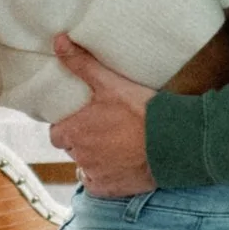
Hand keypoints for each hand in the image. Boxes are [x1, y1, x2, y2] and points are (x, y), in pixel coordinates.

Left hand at [49, 34, 156, 195]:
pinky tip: (119, 164)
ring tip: (115, 146)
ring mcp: (94, 174)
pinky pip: (97, 184)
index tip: (83, 120)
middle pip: (72, 149)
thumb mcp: (109, 83)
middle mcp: (80, 156)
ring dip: (94, 158)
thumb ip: (81, 64)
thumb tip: (58, 40)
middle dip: (81, 141)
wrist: (171, 142)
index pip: (56, 133)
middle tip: (102, 130)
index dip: (68, 126)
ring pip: (85, 166)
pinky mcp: (109, 189)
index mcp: (74, 131)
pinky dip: (105, 176)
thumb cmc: (140, 112)